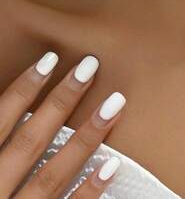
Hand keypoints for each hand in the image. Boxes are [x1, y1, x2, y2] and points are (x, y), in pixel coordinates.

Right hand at [0, 51, 125, 197]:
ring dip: (85, 138)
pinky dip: (87, 193)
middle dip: (60, 102)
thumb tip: (5, 108)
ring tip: (115, 104)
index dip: (22, 90)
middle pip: (28, 141)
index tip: (50, 59)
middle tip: (90, 66)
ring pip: (52, 174)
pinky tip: (111, 166)